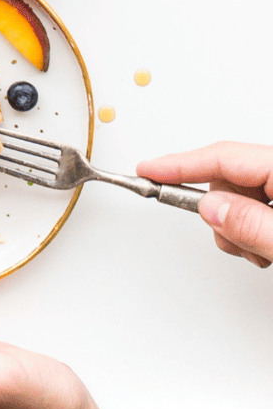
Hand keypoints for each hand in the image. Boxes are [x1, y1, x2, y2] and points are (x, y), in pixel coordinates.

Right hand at [136, 140, 272, 267]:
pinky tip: (264, 247)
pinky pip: (250, 208)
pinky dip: (248, 230)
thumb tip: (209, 208)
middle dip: (218, 212)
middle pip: (227, 179)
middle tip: (231, 239)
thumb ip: (250, 224)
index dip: (180, 165)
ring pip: (236, 197)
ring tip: (260, 251)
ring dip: (236, 228)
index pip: (222, 157)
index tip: (147, 172)